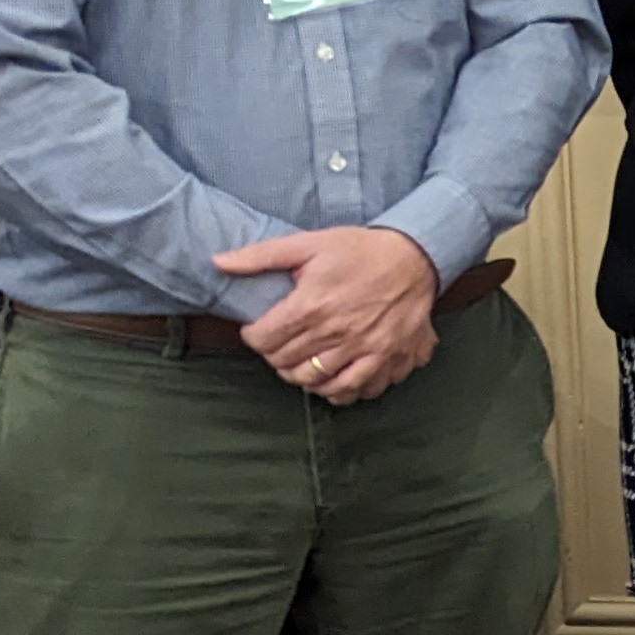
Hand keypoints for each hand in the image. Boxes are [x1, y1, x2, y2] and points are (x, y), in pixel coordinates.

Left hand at [217, 225, 443, 402]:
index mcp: (312, 305)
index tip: (259, 329)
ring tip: (299, 362)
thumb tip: (218, 262)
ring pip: (316, 382)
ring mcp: (365, 350)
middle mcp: (337, 333)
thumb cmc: (361, 250)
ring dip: (300, 376)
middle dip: (274, 355)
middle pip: (286, 363)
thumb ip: (261, 256)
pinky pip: (356, 390)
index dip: (253, 336)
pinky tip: (332, 378)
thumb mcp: (309, 244)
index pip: (264, 339)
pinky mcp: (388, 359)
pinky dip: (339, 391)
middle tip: (279, 343)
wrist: (416, 256)